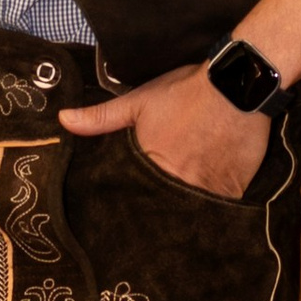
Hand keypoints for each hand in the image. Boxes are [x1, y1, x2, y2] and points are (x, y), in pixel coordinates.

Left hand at [58, 61, 270, 198]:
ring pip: (193, 211)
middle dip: (160, 211)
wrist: (237, 84)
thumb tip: (63, 120)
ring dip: (187, 211)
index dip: (133, 200)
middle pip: (165, 208)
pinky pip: (221, 208)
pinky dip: (215, 206)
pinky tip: (211, 201)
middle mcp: (180, 182)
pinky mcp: (234, 189)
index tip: (131, 210)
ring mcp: (209, 188)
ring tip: (182, 214)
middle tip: (157, 215)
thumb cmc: (186, 92)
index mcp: (152, 164)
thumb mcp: (138, 101)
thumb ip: (100, 118)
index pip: (137, 195)